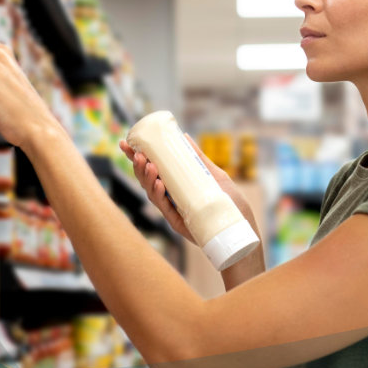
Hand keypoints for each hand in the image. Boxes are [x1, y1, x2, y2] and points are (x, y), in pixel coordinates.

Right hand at [118, 135, 258, 245]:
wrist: (241, 231)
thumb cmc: (230, 204)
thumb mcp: (216, 176)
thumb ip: (200, 159)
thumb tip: (185, 136)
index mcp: (176, 183)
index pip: (153, 168)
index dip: (138, 156)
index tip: (126, 143)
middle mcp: (171, 196)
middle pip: (147, 179)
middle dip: (138, 165)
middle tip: (137, 154)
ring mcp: (173, 209)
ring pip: (152, 192)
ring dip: (147, 178)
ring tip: (148, 164)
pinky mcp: (178, 222)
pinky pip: (164, 207)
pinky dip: (159, 195)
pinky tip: (158, 183)